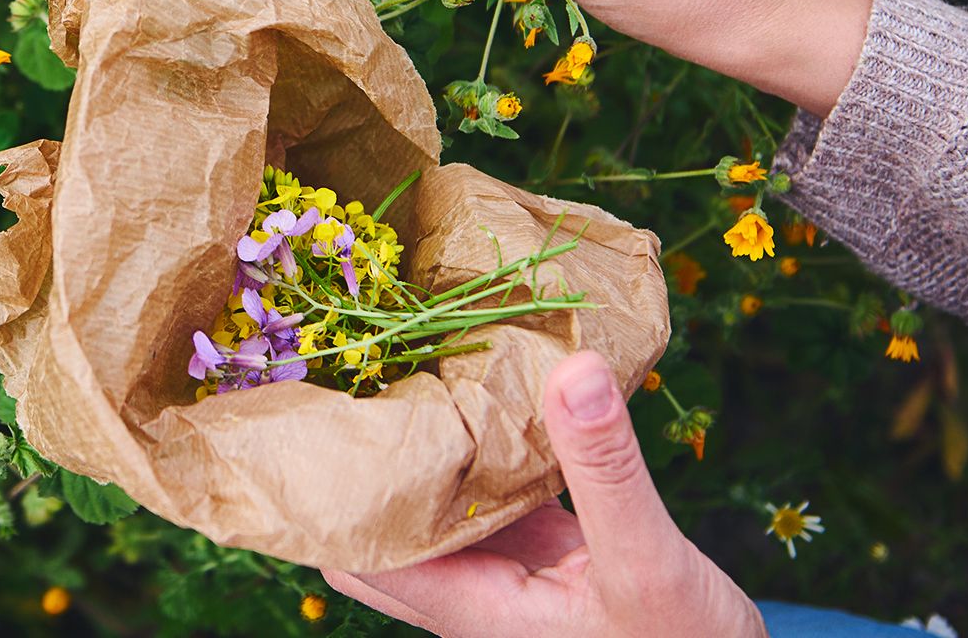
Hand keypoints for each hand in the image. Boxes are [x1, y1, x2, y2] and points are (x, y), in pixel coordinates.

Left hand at [321, 352, 764, 636]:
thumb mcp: (648, 561)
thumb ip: (606, 470)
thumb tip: (571, 367)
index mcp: (469, 607)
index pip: (358, 551)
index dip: (328, 491)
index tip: (319, 409)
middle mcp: (473, 591)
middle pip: (381, 526)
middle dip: (368, 458)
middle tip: (361, 370)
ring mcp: (508, 572)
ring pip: (438, 504)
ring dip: (430, 446)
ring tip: (414, 360)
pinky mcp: (548, 554)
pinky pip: (496, 493)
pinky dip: (492, 448)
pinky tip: (503, 392)